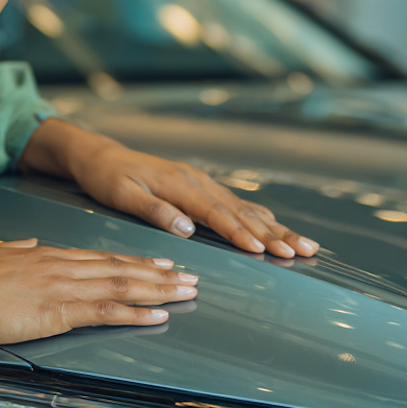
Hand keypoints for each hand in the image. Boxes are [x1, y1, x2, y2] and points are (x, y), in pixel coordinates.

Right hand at [0, 239, 197, 349]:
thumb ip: (12, 250)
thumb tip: (27, 245)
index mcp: (45, 255)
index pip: (99, 258)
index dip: (132, 261)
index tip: (157, 262)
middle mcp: (60, 266)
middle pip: (119, 270)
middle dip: (158, 274)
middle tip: (189, 275)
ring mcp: (61, 287)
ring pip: (121, 287)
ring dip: (158, 291)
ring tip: (186, 292)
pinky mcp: (57, 311)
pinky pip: (105, 313)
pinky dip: (135, 314)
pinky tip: (158, 316)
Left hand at [70, 142, 318, 257]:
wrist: (101, 157)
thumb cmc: (109, 179)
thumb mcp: (123, 196)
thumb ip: (155, 212)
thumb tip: (186, 229)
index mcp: (180, 185)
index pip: (216, 214)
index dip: (241, 233)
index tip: (263, 251)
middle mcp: (196, 181)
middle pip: (242, 212)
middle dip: (274, 234)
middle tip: (304, 251)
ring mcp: (201, 182)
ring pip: (245, 208)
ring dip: (276, 227)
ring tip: (305, 243)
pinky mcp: (200, 185)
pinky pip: (236, 203)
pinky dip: (259, 216)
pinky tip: (275, 224)